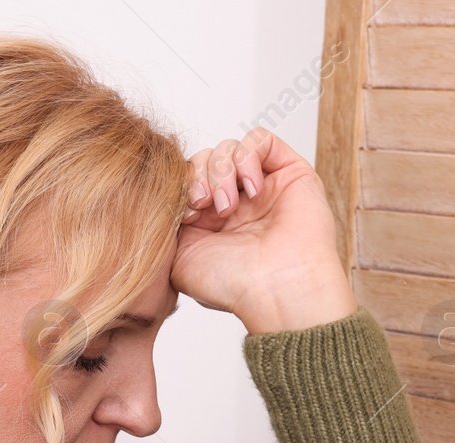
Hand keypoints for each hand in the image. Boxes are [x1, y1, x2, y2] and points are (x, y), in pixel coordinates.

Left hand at [171, 127, 357, 333]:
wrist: (274, 290)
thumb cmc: (232, 285)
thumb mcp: (178, 258)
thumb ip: (168, 225)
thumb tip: (165, 197)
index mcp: (208, 221)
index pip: (186, 179)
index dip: (180, 186)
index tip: (185, 215)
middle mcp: (236, 201)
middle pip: (204, 159)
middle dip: (198, 176)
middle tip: (204, 206)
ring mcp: (262, 186)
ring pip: (228, 147)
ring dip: (221, 172)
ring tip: (228, 207)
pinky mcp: (289, 171)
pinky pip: (260, 139)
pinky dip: (248, 157)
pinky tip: (251, 189)